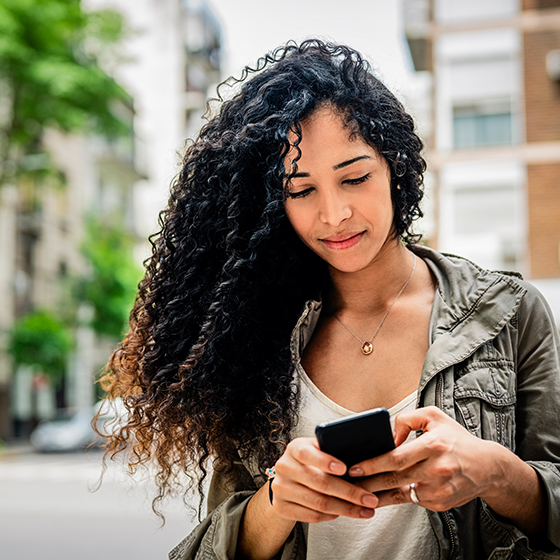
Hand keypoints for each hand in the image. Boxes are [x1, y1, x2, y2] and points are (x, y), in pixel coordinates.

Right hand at [271, 436, 378, 522]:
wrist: (286, 478)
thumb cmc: (310, 460)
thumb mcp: (317, 449)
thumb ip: (332, 449)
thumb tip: (362, 456)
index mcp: (295, 448)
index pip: (308, 454)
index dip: (326, 461)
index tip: (345, 469)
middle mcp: (284, 467)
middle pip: (320, 483)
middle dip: (349, 492)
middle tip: (370, 499)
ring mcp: (281, 488)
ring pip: (318, 503)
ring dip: (346, 508)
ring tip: (365, 510)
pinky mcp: (281, 507)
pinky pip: (311, 516)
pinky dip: (331, 516)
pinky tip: (344, 513)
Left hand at [348, 406, 498, 510]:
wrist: (488, 467)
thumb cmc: (456, 439)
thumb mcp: (434, 416)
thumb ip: (407, 420)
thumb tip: (388, 438)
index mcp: (434, 445)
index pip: (396, 457)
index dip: (373, 464)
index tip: (354, 467)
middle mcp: (437, 469)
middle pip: (395, 478)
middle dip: (368, 482)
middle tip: (348, 482)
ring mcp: (439, 489)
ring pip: (401, 493)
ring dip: (377, 495)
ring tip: (357, 493)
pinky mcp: (441, 504)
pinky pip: (412, 499)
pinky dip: (396, 497)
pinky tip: (380, 496)